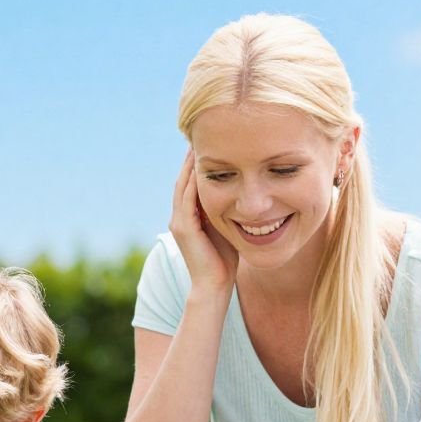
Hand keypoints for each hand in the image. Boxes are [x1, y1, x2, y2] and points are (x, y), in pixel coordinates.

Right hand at [170, 151, 237, 298]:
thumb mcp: (227, 227)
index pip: (191, 183)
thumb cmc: (224, 261)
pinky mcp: (184, 228)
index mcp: (188, 216)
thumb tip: (242, 192)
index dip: (198, 164)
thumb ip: (227, 210)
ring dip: (191, 164)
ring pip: (183, 185)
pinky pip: (188, 198)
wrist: (213, 286)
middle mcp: (178, 216)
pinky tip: (202, 164)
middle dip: (192, 158)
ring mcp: (179, 222)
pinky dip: (193, 180)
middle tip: (201, 134)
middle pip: (184, 179)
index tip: (210, 143)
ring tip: (199, 143)